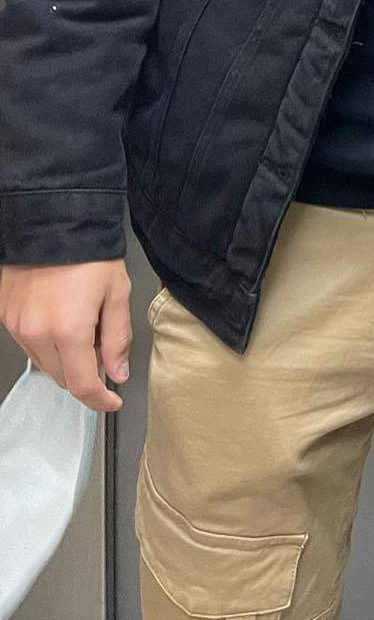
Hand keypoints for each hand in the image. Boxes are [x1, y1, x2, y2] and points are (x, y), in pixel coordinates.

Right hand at [0, 258, 131, 411]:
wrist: (54, 221)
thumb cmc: (90, 252)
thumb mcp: (117, 292)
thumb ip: (117, 338)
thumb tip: (118, 372)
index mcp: (69, 330)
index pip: (82, 384)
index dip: (100, 398)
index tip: (112, 399)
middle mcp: (37, 333)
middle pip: (62, 377)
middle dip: (85, 374)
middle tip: (104, 353)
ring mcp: (18, 326)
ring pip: (44, 362)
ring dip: (66, 360)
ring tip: (84, 329)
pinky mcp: (6, 315)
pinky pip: (29, 343)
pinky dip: (48, 343)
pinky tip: (62, 322)